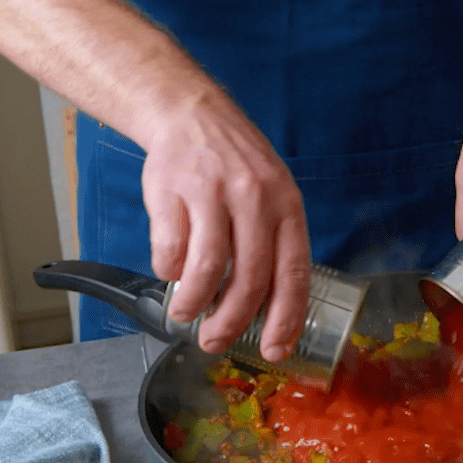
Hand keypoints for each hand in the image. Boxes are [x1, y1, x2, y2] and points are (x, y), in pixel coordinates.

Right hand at [141, 94, 311, 361]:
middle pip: (249, 278)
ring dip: (194, 303)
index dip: (285, 318)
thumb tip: (271, 311)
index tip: (274, 350)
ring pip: (206, 268)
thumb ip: (275, 245)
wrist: (190, 113)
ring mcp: (212, 194)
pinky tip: (170, 272)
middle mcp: (254, 200)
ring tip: (186, 315)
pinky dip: (168, 271)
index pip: (293, 273)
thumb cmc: (236, 166)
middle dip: (231, 321)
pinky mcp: (172, 191)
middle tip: (215, 341)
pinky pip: (170, 248)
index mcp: (286, 206)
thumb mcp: (273, 195)